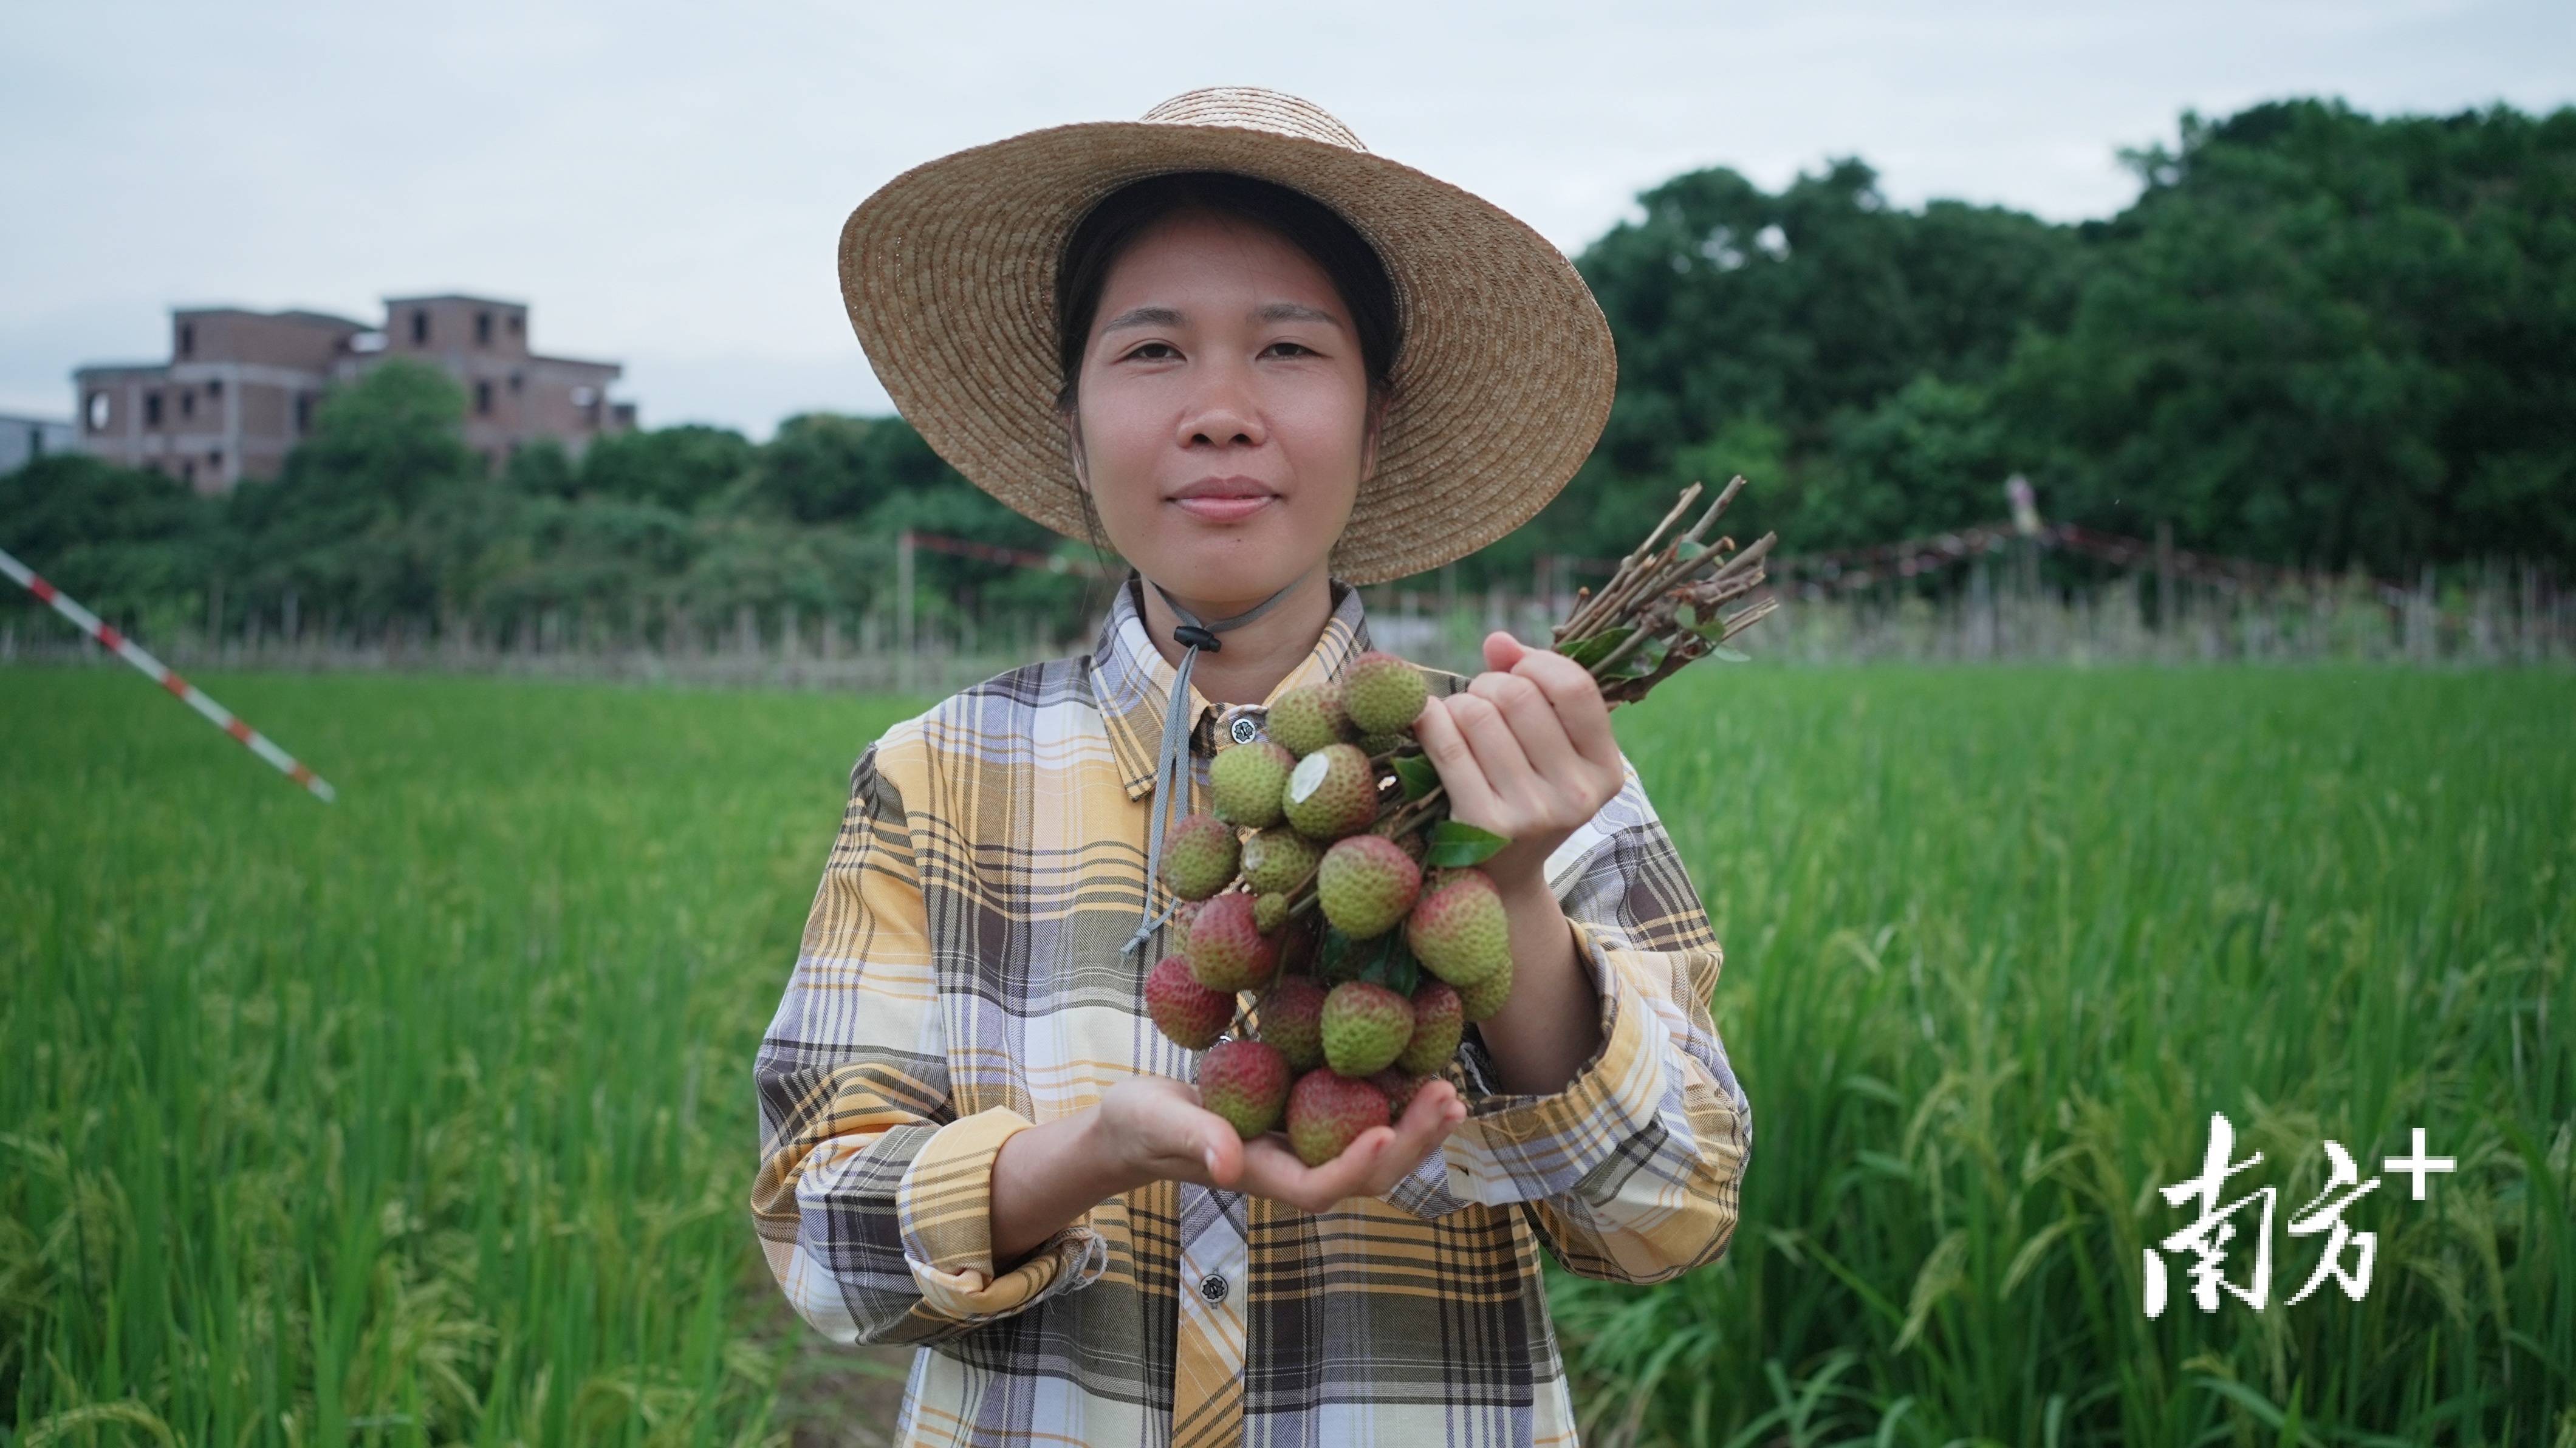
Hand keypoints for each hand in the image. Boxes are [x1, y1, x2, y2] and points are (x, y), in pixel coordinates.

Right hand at [1094, 1074, 1469, 1212]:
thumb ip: (1193, 1139)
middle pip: (1365, 1174)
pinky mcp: (1306, 1117)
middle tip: (1448, 1100)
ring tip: (1451, 1091)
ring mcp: (1303, 1144)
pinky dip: (1395, 1100)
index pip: (1319, 1186)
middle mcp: (1293, 1165)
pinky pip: (1360, 1118)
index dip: (1354, 1166)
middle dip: (1410, 1143)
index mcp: (1260, 1173)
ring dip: (1415, 1126)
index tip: (1384, 1129)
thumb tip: (1228, 1168)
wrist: (1139, 1124)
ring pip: (1373, 1149)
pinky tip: (1419, 1068)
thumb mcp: (1156, 1123)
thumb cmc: (1141, 1124)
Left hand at [1412, 631, 1623, 891]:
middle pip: (1520, 695)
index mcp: (1606, 770)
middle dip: (1490, 684)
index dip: (1537, 662)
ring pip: (1478, 714)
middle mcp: (1576, 795)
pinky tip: (1428, 721)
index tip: (1517, 666)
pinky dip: (1430, 720)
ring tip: (1461, 721)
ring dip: (1459, 704)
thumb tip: (1497, 641)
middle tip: (1481, 701)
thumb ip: (1534, 685)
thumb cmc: (1526, 791)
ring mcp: (1531, 813)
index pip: (1576, 687)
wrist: (1499, 877)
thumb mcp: (1550, 747)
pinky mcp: (1483, 825)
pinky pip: (1447, 744)